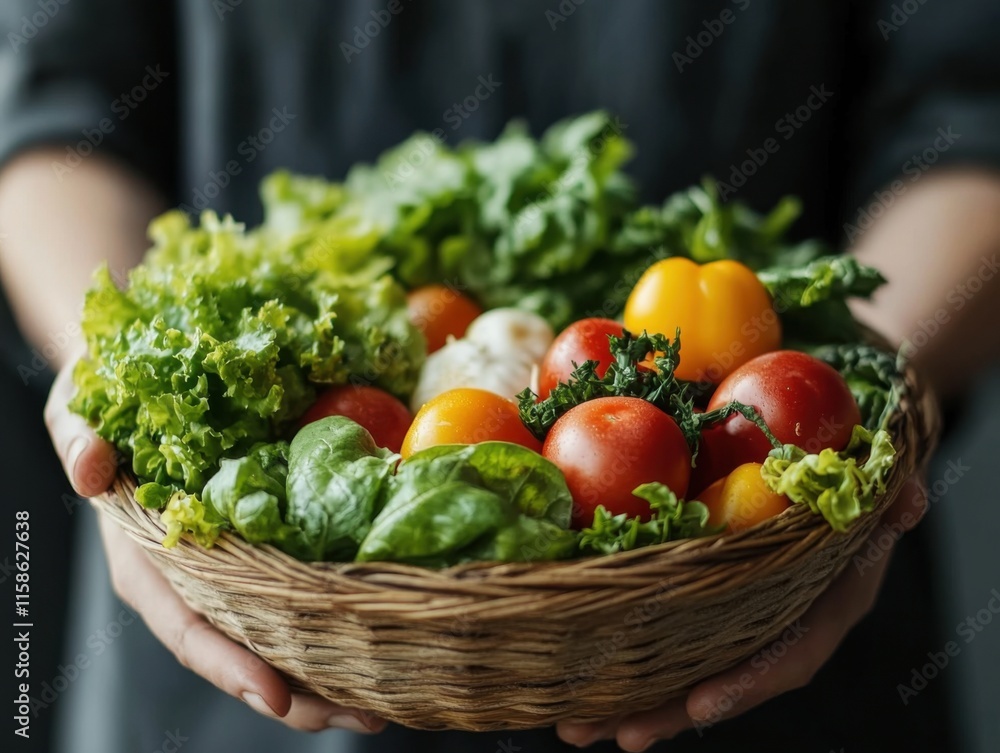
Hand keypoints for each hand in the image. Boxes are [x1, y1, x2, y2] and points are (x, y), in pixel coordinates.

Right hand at [45, 357, 385, 733]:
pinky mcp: (266, 548)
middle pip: (246, 651)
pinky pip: (299, 594)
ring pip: (280, 636)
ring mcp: (233, 570)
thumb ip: (77, 438)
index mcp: (148, 564)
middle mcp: (194, 580)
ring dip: (330, 670)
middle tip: (365, 713)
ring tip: (386, 695)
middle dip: (300, 692)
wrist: (141, 385)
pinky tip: (383, 632)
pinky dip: (338, 619)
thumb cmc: (106, 401)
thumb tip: (88, 468)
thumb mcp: (79, 410)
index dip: (229, 664)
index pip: (187, 628)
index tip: (276, 695)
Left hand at [556, 476, 927, 750]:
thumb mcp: (877, 488)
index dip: (748, 682)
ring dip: (631, 700)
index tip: (700, 704)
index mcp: (822, 605)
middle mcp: (776, 624)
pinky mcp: (704, 605)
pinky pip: (666, 640)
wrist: (831, 483)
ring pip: (684, 672)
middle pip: (723, 680)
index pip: (789, 653)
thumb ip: (891, 499)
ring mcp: (736, 620)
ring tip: (576, 725)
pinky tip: (578, 679)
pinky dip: (624, 662)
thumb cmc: (849, 488)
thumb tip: (908, 501)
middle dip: (669, 711)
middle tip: (617, 733)